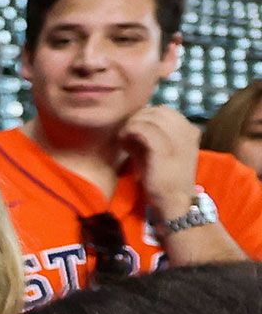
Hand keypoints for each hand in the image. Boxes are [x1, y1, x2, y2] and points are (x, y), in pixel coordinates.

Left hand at [122, 105, 205, 219]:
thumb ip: (150, 136)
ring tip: (123, 137)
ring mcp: (178, 140)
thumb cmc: (163, 180)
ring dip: (133, 124)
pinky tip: (123, 141)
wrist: (174, 203)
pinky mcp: (165, 150)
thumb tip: (131, 124)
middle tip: (125, 133)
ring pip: (151, 117)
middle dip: (138, 118)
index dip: (145, 116)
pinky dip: (130, 132)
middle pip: (158, 111)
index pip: (165, 111)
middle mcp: (188, 132)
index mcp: (190, 131)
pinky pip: (145, 130)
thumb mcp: (160, 153)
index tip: (132, 129)